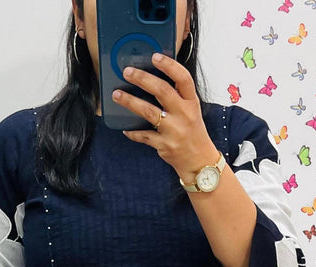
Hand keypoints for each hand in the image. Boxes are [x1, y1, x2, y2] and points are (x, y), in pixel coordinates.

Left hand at [112, 52, 217, 180]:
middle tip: (127, 71)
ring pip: (149, 112)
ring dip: (130, 102)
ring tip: (117, 94)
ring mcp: (174, 130)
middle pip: (162, 91)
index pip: (183, 78)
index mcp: (192, 102)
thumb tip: (153, 78)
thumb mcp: (191, 110)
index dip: (169, 66)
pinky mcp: (164, 145)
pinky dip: (133, 132)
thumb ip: (177, 96)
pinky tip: (125, 129)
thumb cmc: (192, 131)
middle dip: (143, 79)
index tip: (155, 56)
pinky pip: (144, 136)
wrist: (199, 160)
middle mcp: (184, 114)